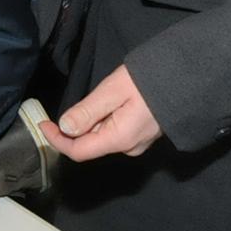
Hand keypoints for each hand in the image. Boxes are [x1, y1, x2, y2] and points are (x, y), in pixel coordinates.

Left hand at [42, 64, 162, 159]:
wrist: (187, 79)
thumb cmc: (150, 81)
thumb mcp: (113, 91)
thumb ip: (88, 111)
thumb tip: (65, 128)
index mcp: (119, 139)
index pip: (78, 151)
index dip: (57, 140)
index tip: (43, 123)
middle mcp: (128, 147)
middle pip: (89, 145)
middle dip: (72, 129)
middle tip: (65, 105)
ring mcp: (137, 142)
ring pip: (101, 138)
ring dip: (88, 123)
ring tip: (93, 99)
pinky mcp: (142, 134)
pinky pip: (114, 132)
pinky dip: (102, 121)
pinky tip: (107, 103)